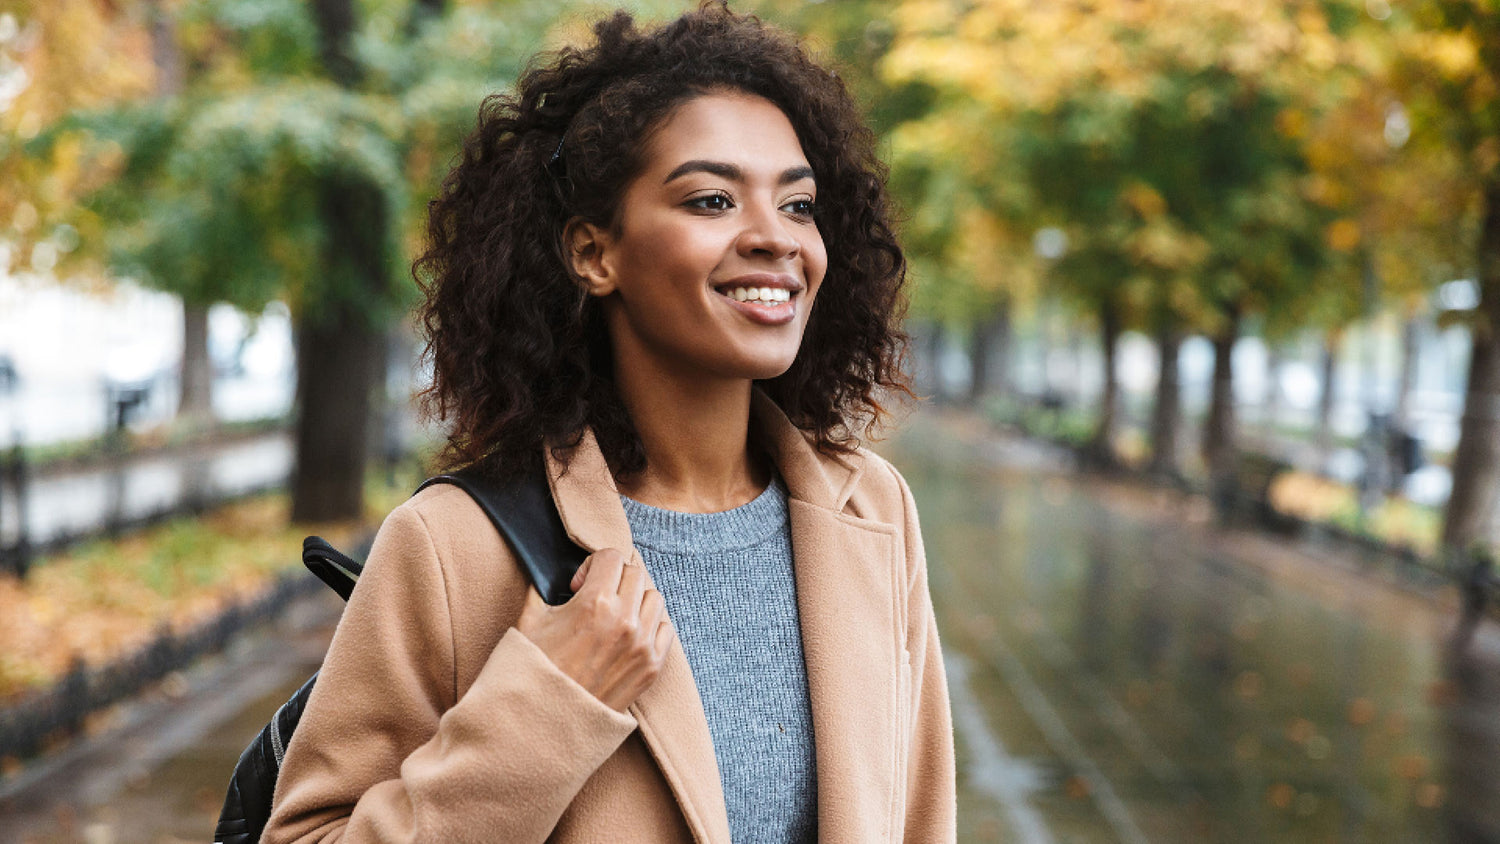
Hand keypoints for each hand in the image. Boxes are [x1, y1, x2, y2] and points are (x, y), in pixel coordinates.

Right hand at [514, 548, 674, 711]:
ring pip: (654, 598)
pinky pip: (665, 629)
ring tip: (615, 614)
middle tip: (597, 596)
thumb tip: (549, 569)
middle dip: (614, 578)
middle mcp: (625, 621)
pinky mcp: (652, 667)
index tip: (580, 584)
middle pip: (635, 573)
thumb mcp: (530, 620)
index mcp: (595, 603)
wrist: (547, 721)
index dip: (591, 565)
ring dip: (635, 599)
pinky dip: (651, 625)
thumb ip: (542, 587)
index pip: (611, 557)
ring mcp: (642, 645)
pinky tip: (630, 634)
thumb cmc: (535, 672)